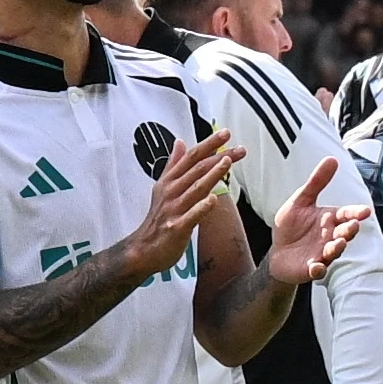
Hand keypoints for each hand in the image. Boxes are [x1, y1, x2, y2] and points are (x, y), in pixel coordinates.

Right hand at [112, 128, 243, 281]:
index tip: (226, 134)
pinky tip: (213, 200)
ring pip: (195, 188)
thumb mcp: (163, 187)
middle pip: (196, 169)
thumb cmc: (158, 218)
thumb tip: (180, 142)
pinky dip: (201, 207)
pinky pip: (191, 216)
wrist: (143, 249)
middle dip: (218, 156)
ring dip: (211, 174)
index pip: (191, 157)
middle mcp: (171, 191)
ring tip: (226, 162)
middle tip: (239, 149)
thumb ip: (174, 165)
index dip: (208, 144)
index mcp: (169, 181)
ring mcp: (173, 209)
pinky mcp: (176, 228)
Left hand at [259, 171, 367, 291]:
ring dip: (337, 248)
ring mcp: (322, 254)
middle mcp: (330, 237)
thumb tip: (332, 158)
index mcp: (330, 219)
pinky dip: (318, 269)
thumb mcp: (301, 200)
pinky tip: (316, 266)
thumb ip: (317, 182)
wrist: (278, 251)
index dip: (356, 213)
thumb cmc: (293, 225)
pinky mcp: (311, 268)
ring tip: (339, 243)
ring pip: (334, 252)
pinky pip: (317, 270)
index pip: (346, 214)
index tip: (366, 210)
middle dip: (349, 230)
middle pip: (344, 233)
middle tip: (352, 225)